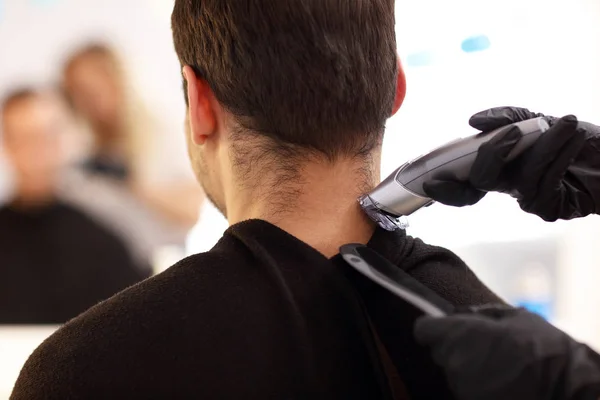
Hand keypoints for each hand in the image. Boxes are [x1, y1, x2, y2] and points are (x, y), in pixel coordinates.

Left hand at [415, 306, 599, 399]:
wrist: (563, 386)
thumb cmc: (539, 346)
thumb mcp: (512, 316)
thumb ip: (479, 313)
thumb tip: (461, 313)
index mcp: (456, 334)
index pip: (423, 330)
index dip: (433, 328)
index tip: (445, 329)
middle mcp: (452, 361)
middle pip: (439, 353)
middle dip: (454, 349)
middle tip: (481, 349)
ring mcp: (460, 386)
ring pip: (454, 373)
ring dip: (467, 369)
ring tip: (495, 367)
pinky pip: (466, 390)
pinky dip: (477, 387)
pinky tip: (498, 382)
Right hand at [423, 107, 599, 220]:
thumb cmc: (573, 136)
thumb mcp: (538, 119)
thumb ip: (506, 118)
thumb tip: (473, 122)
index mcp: (498, 165)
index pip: (463, 180)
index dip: (445, 186)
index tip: (431, 182)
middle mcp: (507, 184)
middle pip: (481, 183)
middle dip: (490, 157)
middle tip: (510, 134)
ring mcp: (527, 198)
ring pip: (520, 177)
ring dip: (543, 146)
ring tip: (565, 123)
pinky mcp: (549, 208)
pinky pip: (544, 183)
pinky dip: (558, 156)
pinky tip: (573, 138)